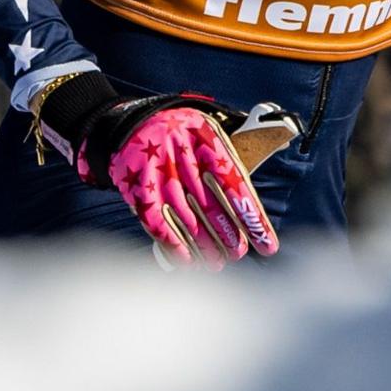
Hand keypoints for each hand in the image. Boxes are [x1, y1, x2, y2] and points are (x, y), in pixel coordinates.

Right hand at [32, 74, 279, 265]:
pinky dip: (173, 244)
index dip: (252, 217)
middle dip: (228, 235)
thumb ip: (229, 158)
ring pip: (186, 218)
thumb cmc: (176, 134)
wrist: (123, 126)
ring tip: (216, 264)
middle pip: (211, 205)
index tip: (268, 246)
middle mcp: (181, 152)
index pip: (236, 184)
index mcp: (204, 136)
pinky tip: (187, 260)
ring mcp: (156, 170)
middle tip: (238, 254)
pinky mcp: (135, 187)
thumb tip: (252, 203)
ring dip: (204, 246)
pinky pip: (156, 222)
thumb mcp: (204, 132)